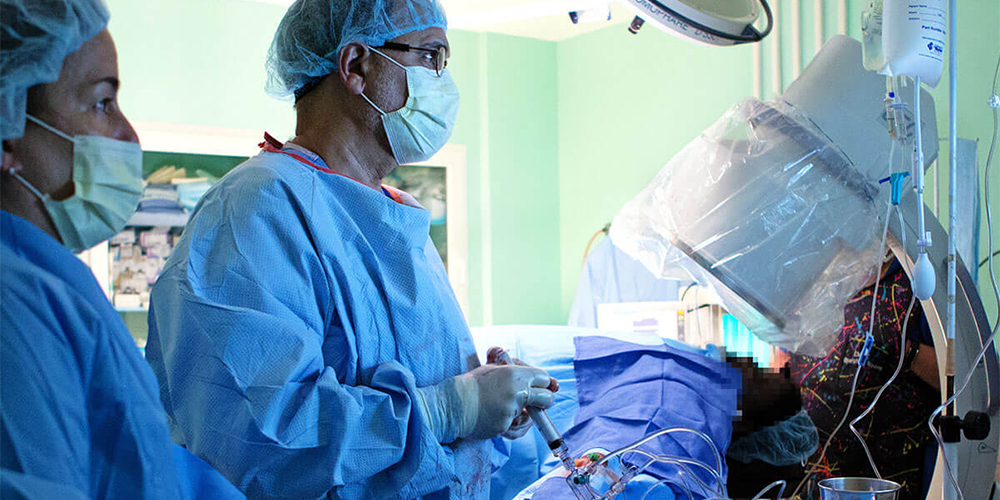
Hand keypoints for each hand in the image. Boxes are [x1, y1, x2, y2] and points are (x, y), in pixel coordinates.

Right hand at [417, 363, 553, 442]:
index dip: (542, 382)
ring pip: (532, 416)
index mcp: (514, 374)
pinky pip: (517, 428)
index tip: (537, 386)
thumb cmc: (471, 384)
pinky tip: (500, 418)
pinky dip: (512, 425)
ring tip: (508, 408)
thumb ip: (516, 371)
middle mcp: (517, 392)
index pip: (544, 378)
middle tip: (535, 401)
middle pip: (548, 398)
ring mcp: (512, 411)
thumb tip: (542, 379)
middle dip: (544, 400)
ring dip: (526, 414)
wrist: (451, 405)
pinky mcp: (505, 427)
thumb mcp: (493, 369)